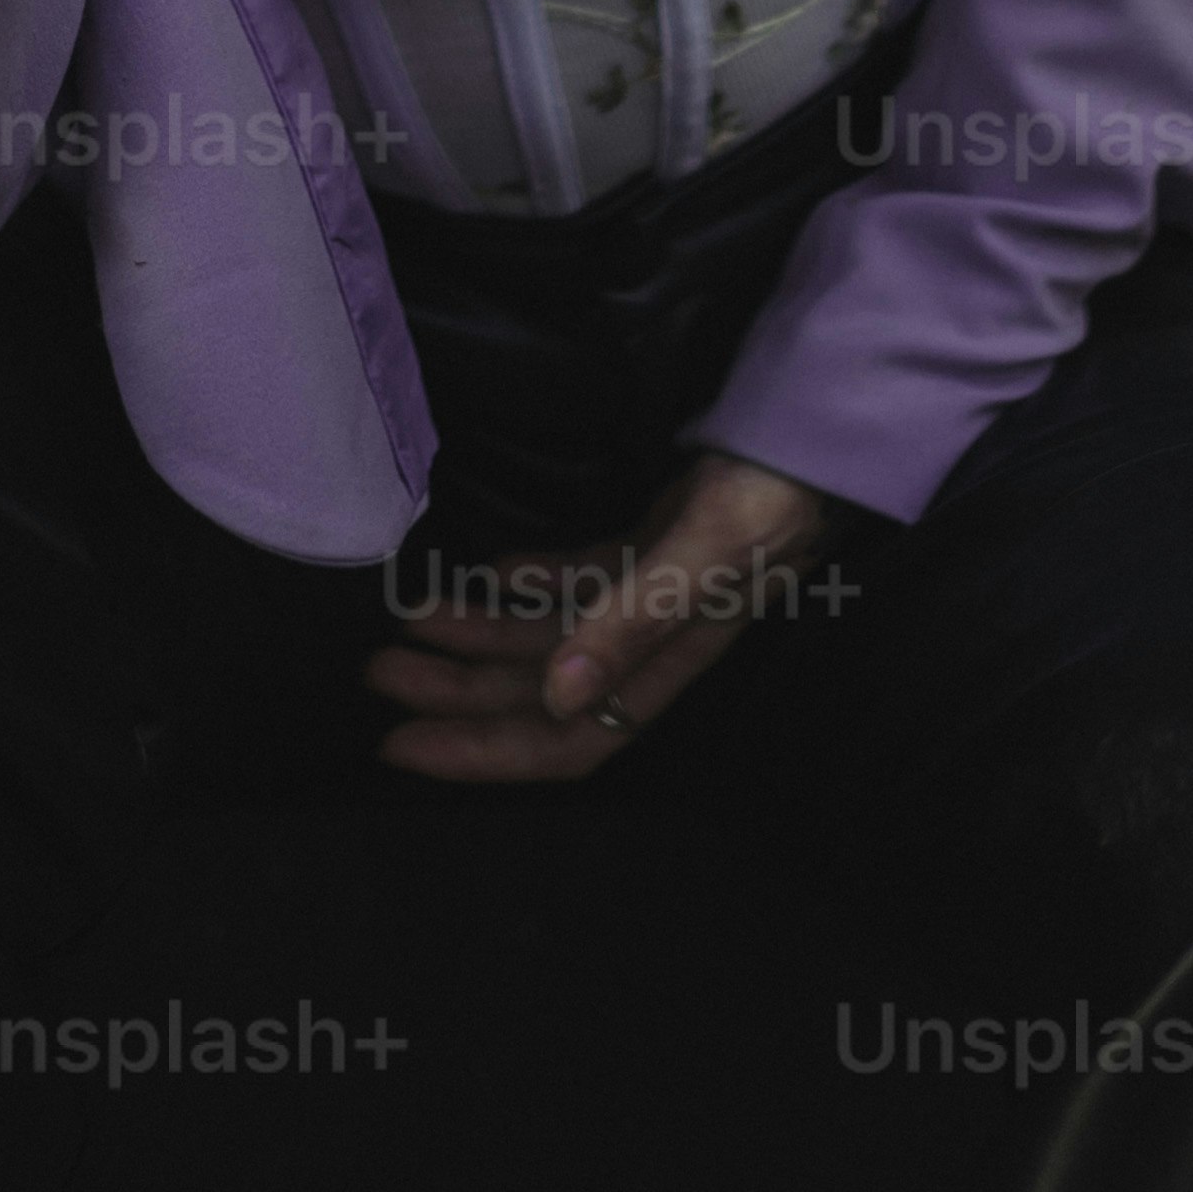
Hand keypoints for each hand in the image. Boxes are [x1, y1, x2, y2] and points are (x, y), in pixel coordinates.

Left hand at [362, 452, 842, 785]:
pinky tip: (483, 572)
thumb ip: (634, 619)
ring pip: (543, 636)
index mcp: (662, 666)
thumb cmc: (771, 500)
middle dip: (454, 693)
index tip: (399, 747)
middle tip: (374, 668)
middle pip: (535, 694)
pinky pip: (572, 582)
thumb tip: (557, 695)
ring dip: (474, 632)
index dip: (481, 754)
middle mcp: (646, 645)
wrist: (819, 437)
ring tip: (405, 616)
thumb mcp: (705, 555)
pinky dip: (525, 581)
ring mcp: (645, 597)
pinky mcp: (648, 548)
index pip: (562, 740)